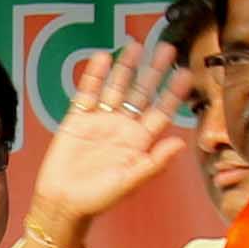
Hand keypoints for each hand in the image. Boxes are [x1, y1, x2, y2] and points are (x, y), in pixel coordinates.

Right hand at [25, 41, 190, 245]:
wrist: (63, 202)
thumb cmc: (99, 198)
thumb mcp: (131, 181)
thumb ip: (155, 162)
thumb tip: (181, 144)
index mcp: (139, 143)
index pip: (161, 112)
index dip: (173, 93)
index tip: (186, 73)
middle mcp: (122, 128)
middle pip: (141, 93)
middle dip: (154, 71)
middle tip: (166, 48)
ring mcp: (100, 121)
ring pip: (116, 88)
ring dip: (126, 67)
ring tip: (135, 45)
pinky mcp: (77, 119)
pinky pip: (87, 92)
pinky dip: (94, 75)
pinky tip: (102, 57)